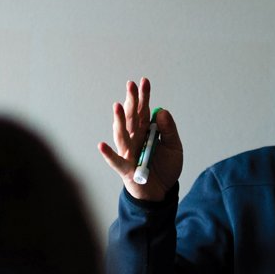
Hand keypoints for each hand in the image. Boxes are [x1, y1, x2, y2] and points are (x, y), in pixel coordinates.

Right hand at [97, 78, 182, 201]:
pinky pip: (116, 161)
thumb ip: (168, 130)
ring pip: (122, 135)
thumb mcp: (174, 147)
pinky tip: (100, 145)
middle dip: (131, 101)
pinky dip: (108, 154)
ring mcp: (128, 153)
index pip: (143, 111)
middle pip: (131, 118)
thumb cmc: (164, 168)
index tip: (144, 81)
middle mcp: (134, 139)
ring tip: (118, 106)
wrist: (161, 192)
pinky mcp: (125, 169)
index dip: (143, 96)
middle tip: (131, 85)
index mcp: (145, 131)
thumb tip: (161, 111)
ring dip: (119, 121)